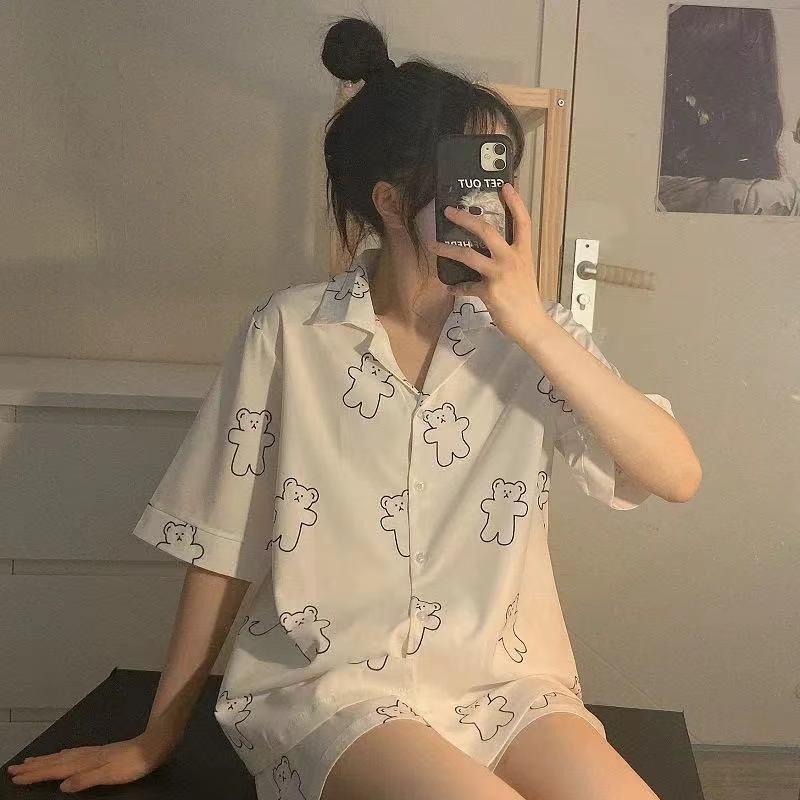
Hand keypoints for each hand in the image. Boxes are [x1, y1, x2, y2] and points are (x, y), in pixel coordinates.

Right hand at [6, 729, 176, 792]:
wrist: (154, 746)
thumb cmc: (133, 764)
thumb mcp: (109, 775)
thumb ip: (85, 780)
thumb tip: (62, 786)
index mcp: (86, 762)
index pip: (55, 770)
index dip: (35, 774)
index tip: (16, 776)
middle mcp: (87, 755)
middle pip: (55, 761)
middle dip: (34, 766)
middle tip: (13, 768)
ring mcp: (94, 752)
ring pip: (63, 756)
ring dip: (45, 760)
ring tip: (30, 762)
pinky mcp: (101, 752)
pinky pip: (74, 754)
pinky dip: (62, 756)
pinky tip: (63, 755)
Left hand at [424, 182, 546, 343]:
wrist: (532, 324)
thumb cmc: (527, 299)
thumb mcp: (523, 273)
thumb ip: (508, 261)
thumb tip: (488, 256)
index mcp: (523, 253)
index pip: (523, 222)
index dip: (515, 202)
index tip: (506, 186)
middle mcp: (511, 259)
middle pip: (486, 230)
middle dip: (465, 218)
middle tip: (449, 211)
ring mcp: (499, 274)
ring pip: (468, 254)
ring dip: (447, 249)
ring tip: (432, 245)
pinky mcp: (488, 290)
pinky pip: (466, 286)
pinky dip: (456, 287)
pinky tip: (450, 288)